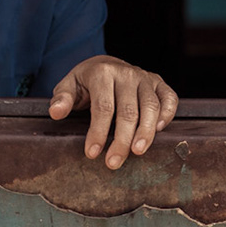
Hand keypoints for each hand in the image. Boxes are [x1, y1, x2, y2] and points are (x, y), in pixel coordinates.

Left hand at [49, 55, 178, 168]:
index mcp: (103, 73)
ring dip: (146, 131)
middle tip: (114, 162)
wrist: (105, 64)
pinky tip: (159, 131)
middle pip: (128, 111)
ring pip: (151, 106)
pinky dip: (167, 114)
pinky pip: (169, 98)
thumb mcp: (69, 85)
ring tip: (138, 152)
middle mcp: (127, 73)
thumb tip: (56, 113)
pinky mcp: (159, 83)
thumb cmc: (85, 81)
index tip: (92, 154)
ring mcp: (145, 78)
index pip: (103, 106)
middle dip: (121, 139)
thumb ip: (62, 98)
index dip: (98, 132)